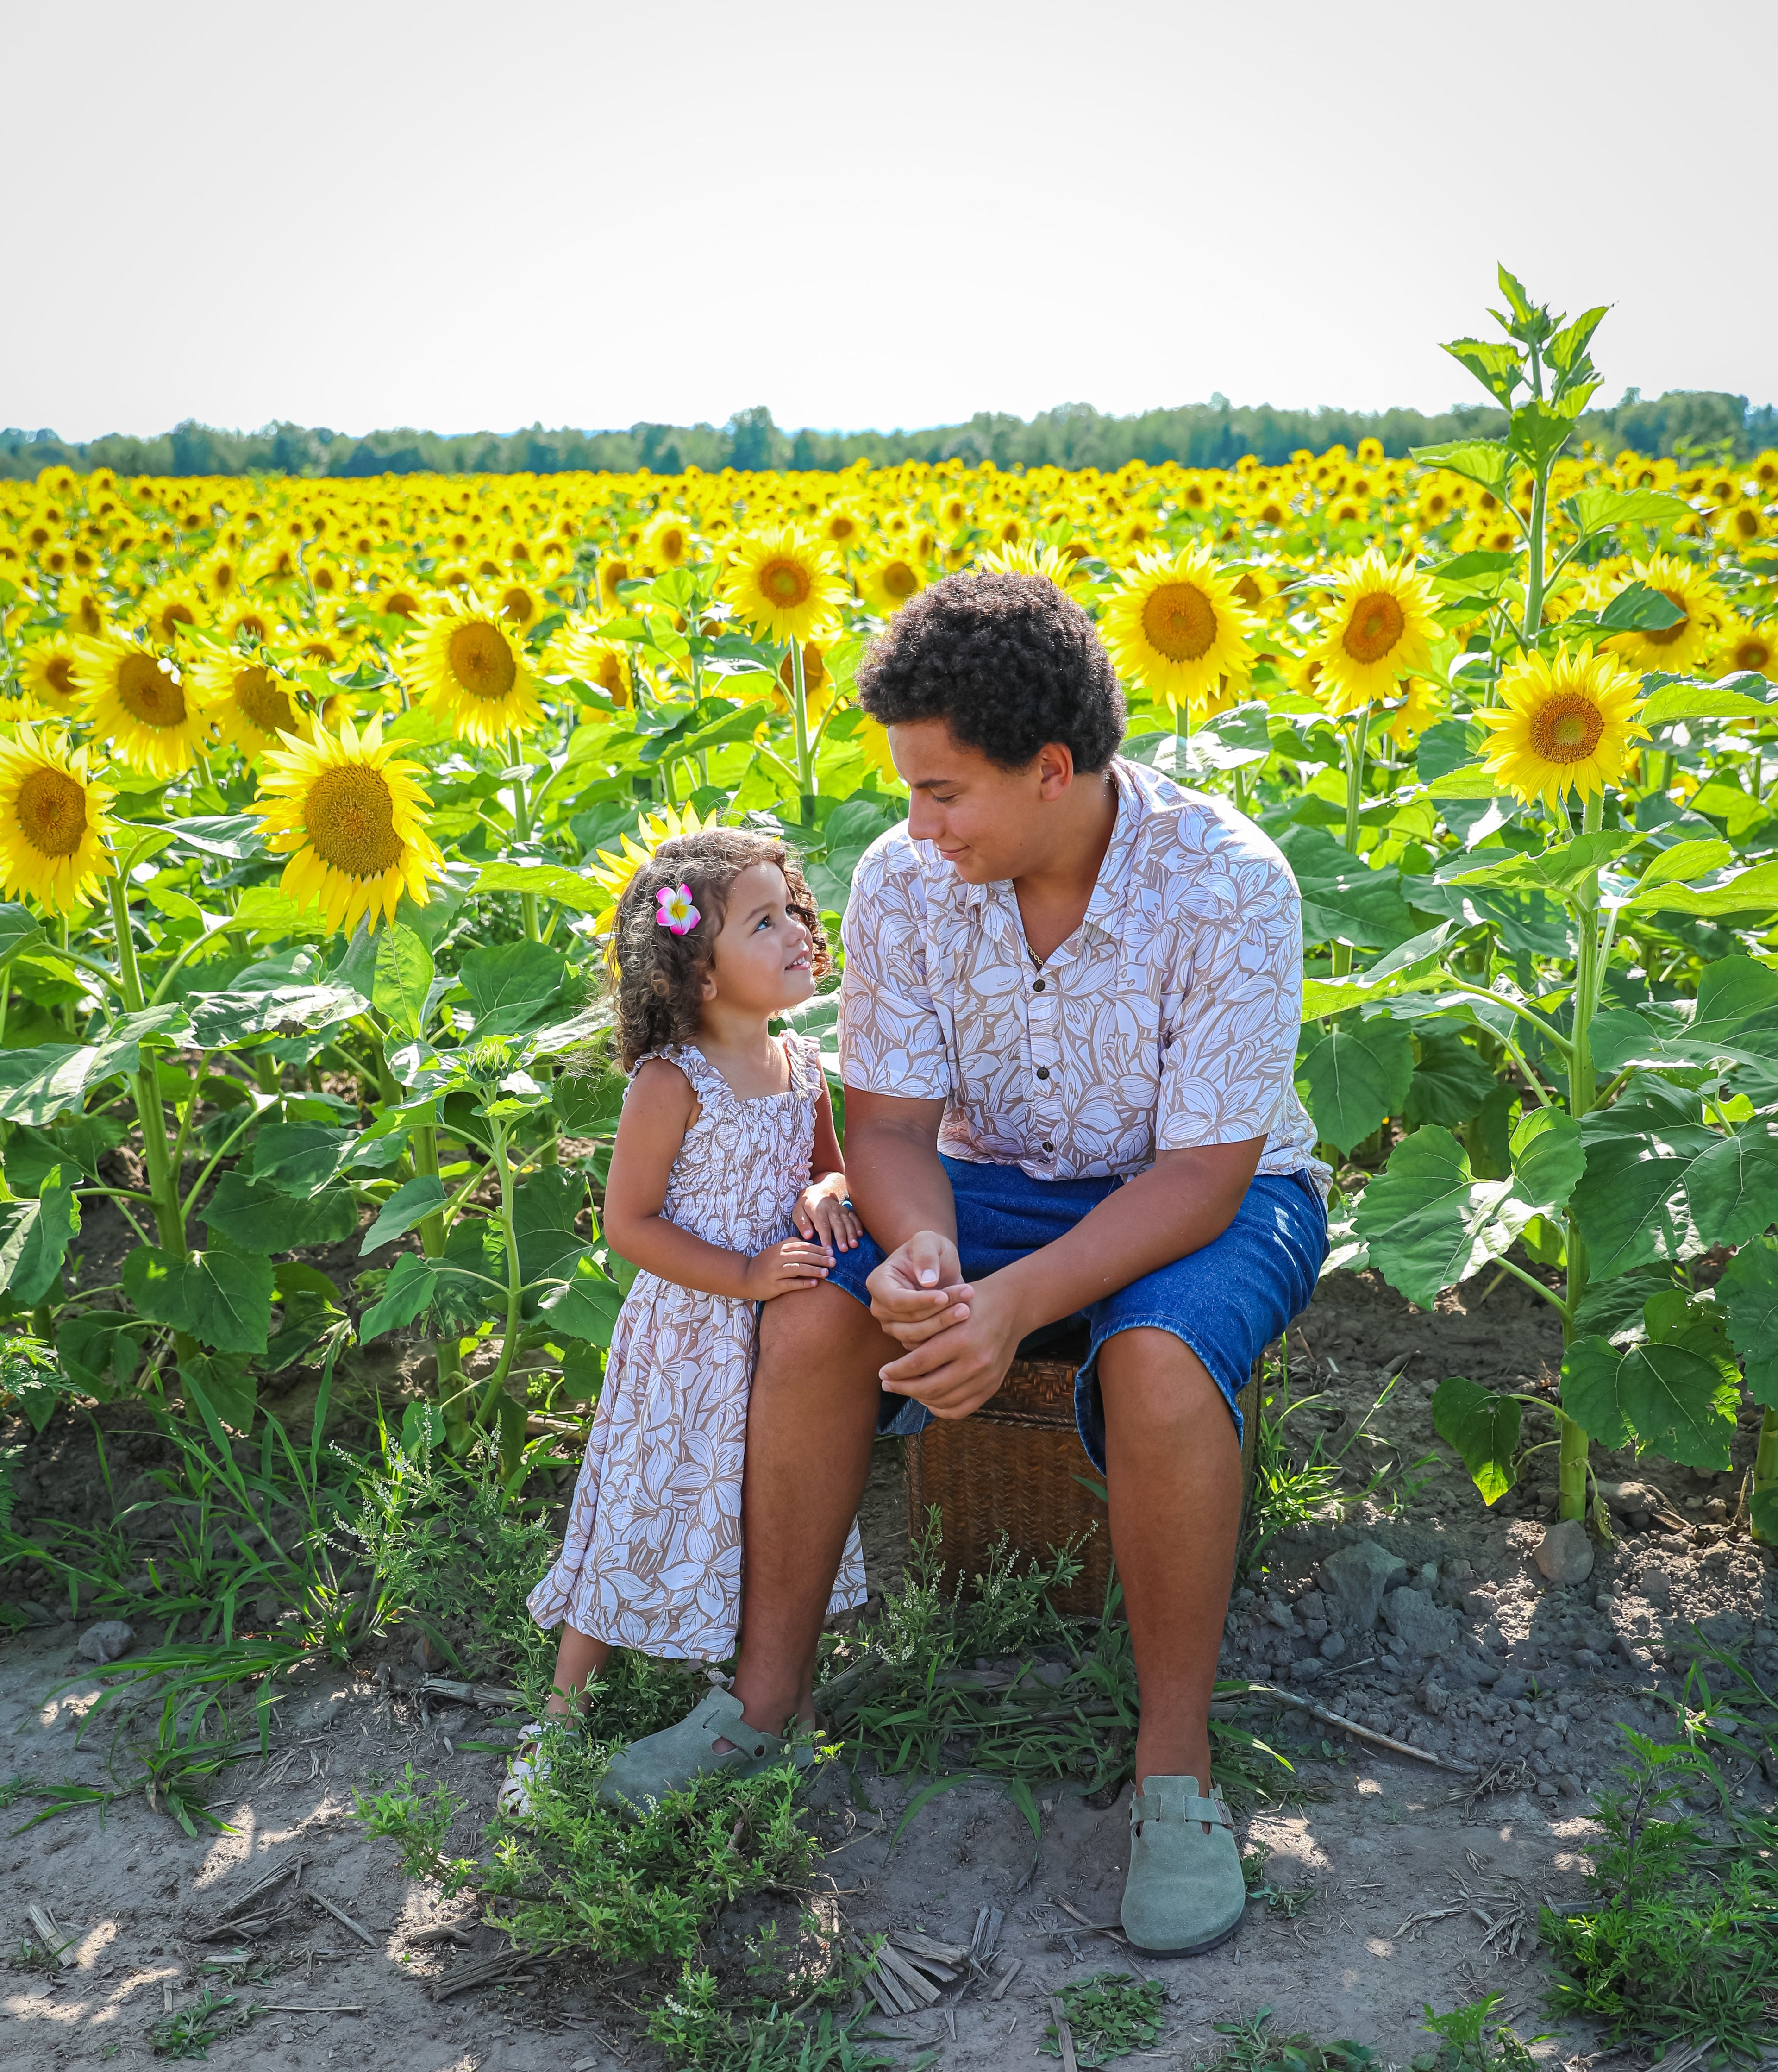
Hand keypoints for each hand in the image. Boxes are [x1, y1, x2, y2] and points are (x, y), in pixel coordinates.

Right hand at [744, 1237, 834, 1298]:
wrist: (745, 1276)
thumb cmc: (765, 1264)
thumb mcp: (776, 1251)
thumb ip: (791, 1246)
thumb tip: (812, 1245)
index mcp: (780, 1248)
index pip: (802, 1246)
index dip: (818, 1248)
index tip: (831, 1252)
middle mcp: (778, 1258)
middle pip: (802, 1256)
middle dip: (820, 1258)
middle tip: (834, 1262)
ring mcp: (775, 1271)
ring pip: (797, 1268)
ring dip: (814, 1270)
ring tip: (827, 1272)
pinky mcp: (773, 1285)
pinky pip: (790, 1284)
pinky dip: (803, 1283)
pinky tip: (815, 1283)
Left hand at [793, 1175, 860, 1251]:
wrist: (817, 1192)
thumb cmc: (806, 1205)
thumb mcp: (798, 1212)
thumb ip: (802, 1224)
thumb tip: (808, 1236)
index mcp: (818, 1210)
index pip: (823, 1226)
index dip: (826, 1238)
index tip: (828, 1250)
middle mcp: (831, 1209)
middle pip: (838, 1224)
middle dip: (841, 1237)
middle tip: (844, 1250)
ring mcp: (840, 1209)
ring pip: (848, 1221)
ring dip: (851, 1233)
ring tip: (853, 1245)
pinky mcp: (846, 1210)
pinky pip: (854, 1217)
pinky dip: (858, 1225)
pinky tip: (860, 1235)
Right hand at [866, 1229, 972, 1349]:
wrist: (940, 1266)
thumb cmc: (931, 1249)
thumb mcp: (928, 1240)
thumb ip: (926, 1255)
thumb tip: (927, 1282)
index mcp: (878, 1282)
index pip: (895, 1300)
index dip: (920, 1301)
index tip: (944, 1296)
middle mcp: (880, 1307)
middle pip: (907, 1321)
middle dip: (938, 1313)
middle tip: (966, 1302)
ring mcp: (893, 1326)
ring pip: (915, 1336)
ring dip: (943, 1325)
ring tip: (967, 1309)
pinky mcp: (908, 1338)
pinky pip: (923, 1348)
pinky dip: (943, 1338)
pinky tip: (963, 1322)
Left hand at [878, 1273, 1027, 1419]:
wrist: (1012, 1307)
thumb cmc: (971, 1303)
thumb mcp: (945, 1309)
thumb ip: (923, 1335)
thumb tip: (896, 1364)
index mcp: (961, 1338)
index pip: (919, 1364)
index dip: (896, 1371)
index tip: (882, 1372)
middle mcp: (976, 1361)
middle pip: (929, 1387)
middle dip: (902, 1388)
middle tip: (887, 1383)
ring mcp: (986, 1378)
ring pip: (943, 1402)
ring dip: (919, 1399)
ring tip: (906, 1389)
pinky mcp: (992, 1387)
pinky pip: (961, 1410)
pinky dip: (940, 1408)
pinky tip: (928, 1399)